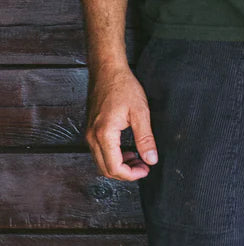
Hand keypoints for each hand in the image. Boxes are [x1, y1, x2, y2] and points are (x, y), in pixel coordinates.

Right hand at [85, 62, 158, 180]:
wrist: (107, 70)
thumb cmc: (123, 86)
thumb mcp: (140, 112)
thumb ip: (145, 138)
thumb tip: (151, 159)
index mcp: (104, 135)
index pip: (114, 168)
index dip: (131, 175)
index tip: (146, 170)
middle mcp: (92, 137)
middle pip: (105, 169)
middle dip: (126, 173)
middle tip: (144, 167)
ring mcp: (89, 134)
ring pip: (101, 162)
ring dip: (119, 166)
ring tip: (138, 159)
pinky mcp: (91, 130)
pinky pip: (99, 152)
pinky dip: (113, 156)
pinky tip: (127, 151)